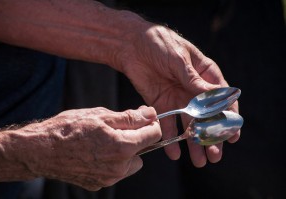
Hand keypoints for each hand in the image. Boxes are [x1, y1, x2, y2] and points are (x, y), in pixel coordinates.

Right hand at [8, 106, 160, 190]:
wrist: (40, 150)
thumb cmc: (67, 130)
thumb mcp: (100, 115)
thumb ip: (130, 117)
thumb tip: (150, 114)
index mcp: (123, 147)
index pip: (154, 135)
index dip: (150, 123)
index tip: (143, 118)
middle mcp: (119, 167)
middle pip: (143, 150)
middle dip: (136, 138)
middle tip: (116, 129)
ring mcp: (109, 178)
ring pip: (130, 163)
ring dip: (125, 152)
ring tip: (103, 141)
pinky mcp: (98, 184)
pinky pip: (115, 172)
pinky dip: (112, 162)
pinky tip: (94, 152)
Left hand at [117, 25, 239, 166]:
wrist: (132, 45)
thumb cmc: (160, 43)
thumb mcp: (179, 59)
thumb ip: (194, 80)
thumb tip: (214, 97)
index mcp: (204, 75)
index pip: (222, 99)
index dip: (228, 117)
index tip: (232, 135)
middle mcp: (193, 90)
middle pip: (207, 117)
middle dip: (211, 137)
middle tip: (214, 155)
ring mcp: (178, 99)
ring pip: (189, 125)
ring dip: (193, 143)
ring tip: (199, 161)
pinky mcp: (161, 104)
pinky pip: (167, 124)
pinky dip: (170, 138)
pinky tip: (173, 152)